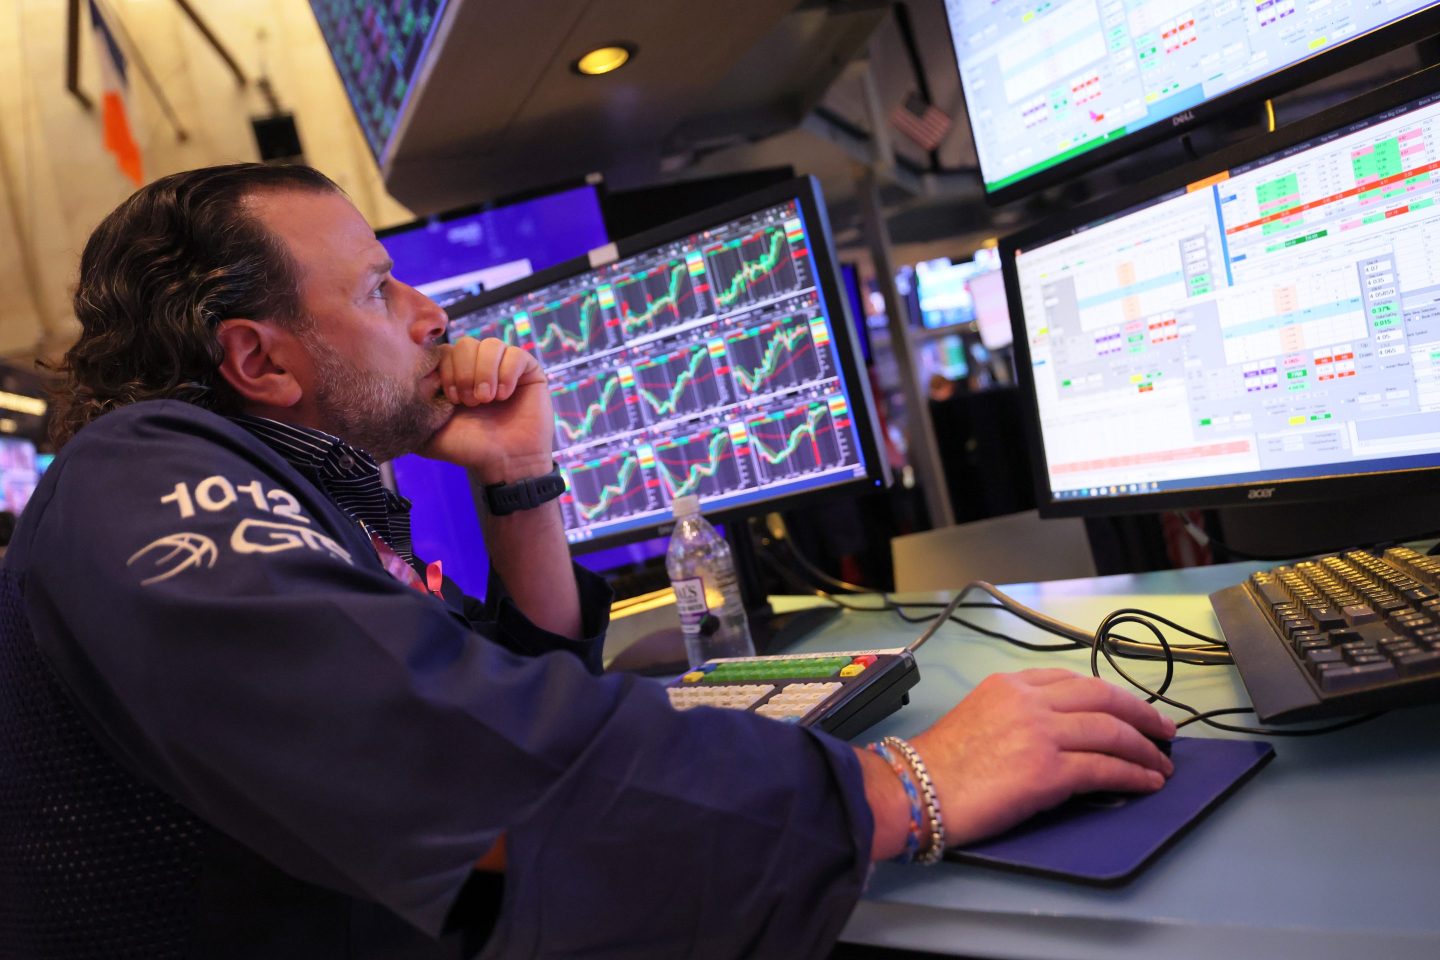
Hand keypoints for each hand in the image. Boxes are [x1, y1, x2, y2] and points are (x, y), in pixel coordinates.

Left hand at [421, 337, 553, 483]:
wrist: (505, 464)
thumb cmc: (469, 449)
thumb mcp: (427, 433)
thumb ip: (408, 413)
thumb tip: (390, 393)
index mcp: (455, 375)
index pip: (443, 351)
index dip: (445, 370)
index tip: (449, 399)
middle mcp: (479, 366)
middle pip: (465, 344)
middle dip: (464, 373)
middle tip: (470, 402)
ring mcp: (504, 366)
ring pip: (490, 345)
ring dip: (484, 373)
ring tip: (486, 399)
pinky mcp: (528, 370)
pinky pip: (516, 354)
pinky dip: (507, 374)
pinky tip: (505, 395)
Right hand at [910, 669, 1174, 847]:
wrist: (915, 789)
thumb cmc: (939, 764)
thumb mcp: (978, 715)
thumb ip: (1017, 713)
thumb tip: (1056, 734)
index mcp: (1009, 684)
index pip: (1073, 681)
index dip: (1110, 695)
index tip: (1127, 708)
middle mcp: (1029, 701)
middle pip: (1103, 698)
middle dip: (1141, 713)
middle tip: (1163, 728)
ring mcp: (1041, 734)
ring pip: (1111, 732)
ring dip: (1145, 748)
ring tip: (1161, 763)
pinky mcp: (1048, 772)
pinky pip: (1106, 768)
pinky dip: (1134, 774)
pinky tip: (1148, 782)